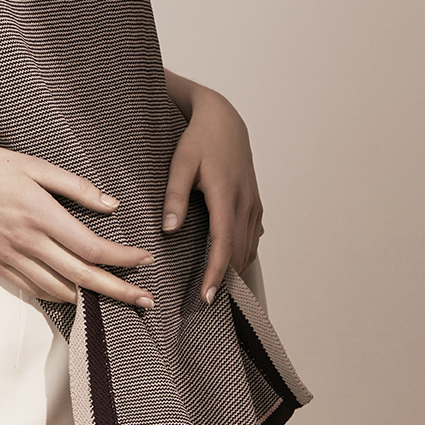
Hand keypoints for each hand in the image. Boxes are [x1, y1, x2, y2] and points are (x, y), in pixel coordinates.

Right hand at [0, 142, 155, 307]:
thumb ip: (75, 187)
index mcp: (40, 214)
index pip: (91, 247)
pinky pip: (32, 290)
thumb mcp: (33, 166)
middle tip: (146, 300)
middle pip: (82, 276)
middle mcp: (27, 242)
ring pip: (58, 291)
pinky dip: (57, 297)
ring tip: (114, 298)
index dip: (122, 258)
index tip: (144, 260)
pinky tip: (73, 295)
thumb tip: (110, 205)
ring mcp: (9, 258)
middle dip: (119, 290)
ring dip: (90, 298)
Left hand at [161, 86, 263, 302]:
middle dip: (224, 280)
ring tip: (213, 290)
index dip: (216, 274)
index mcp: (225, 195)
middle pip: (238, 253)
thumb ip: (175, 197)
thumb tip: (169, 231)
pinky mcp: (255, 204)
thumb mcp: (181, 163)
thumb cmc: (199, 140)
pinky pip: (251, 238)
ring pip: (248, 248)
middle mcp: (245, 204)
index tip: (206, 297)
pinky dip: (240, 255)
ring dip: (233, 269)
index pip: (223, 244)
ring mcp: (254, 205)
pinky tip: (225, 264)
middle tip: (203, 303)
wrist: (225, 120)